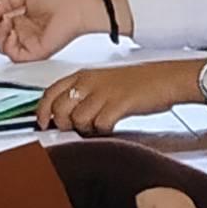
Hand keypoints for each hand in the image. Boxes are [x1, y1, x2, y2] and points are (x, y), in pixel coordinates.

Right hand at [0, 0, 108, 60]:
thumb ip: (7, 0)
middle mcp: (24, 32)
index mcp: (23, 19)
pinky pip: (14, 55)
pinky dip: (7, 44)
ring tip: (4, 19)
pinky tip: (11, 30)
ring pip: (2, 46)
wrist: (76, 6)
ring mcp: (29, 43)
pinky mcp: (35, 52)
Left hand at [36, 59, 202, 134]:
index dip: (42, 111)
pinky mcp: (119, 104)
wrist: (165, 79)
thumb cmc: (137, 83)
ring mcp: (104, 93)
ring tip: (98, 127)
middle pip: (60, 109)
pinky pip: (100, 125)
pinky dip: (103, 131)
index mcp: (84, 75)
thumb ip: (83, 95)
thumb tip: (66, 115)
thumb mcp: (103, 82)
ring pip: (78, 119)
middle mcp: (90, 82)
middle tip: (77, 129)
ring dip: (86, 129)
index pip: (50, 93)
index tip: (41, 123)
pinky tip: (111, 127)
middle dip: (64, 125)